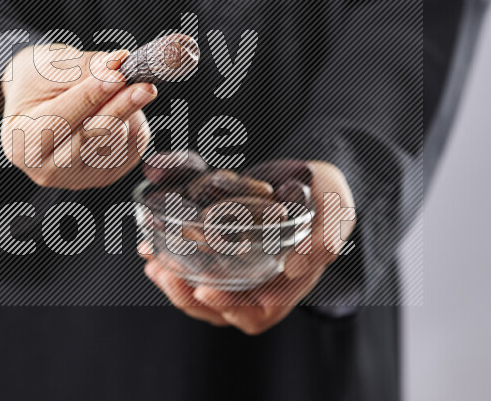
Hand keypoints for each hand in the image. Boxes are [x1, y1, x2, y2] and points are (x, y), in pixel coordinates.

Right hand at [0, 44, 156, 189]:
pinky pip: (132, 150)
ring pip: (115, 144)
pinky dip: (135, 125)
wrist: (38, 103)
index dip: (92, 96)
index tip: (117, 74)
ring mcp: (76, 178)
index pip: (60, 119)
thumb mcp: (49, 66)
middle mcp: (46, 169)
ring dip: (128, 112)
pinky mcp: (104, 177)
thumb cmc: (38, 83)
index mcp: (22, 143)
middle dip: (120, 106)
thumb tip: (117, 63)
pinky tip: (125, 108)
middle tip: (143, 83)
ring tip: (123, 87)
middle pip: (91, 137)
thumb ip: (84, 67)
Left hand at [141, 161, 355, 333]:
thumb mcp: (337, 214)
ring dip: (175, 284)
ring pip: (204, 291)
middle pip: (221, 308)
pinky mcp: (224, 253)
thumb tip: (296, 266)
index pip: (257, 313)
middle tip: (165, 274)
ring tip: (154, 265)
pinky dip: (174, 262)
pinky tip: (152, 248)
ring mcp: (241, 271)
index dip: (230, 308)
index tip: (206, 291)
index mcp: (289, 285)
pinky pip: (196, 267)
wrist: (314, 177)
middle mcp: (262, 284)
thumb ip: (324, 240)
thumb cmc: (329, 198)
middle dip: (189, 296)